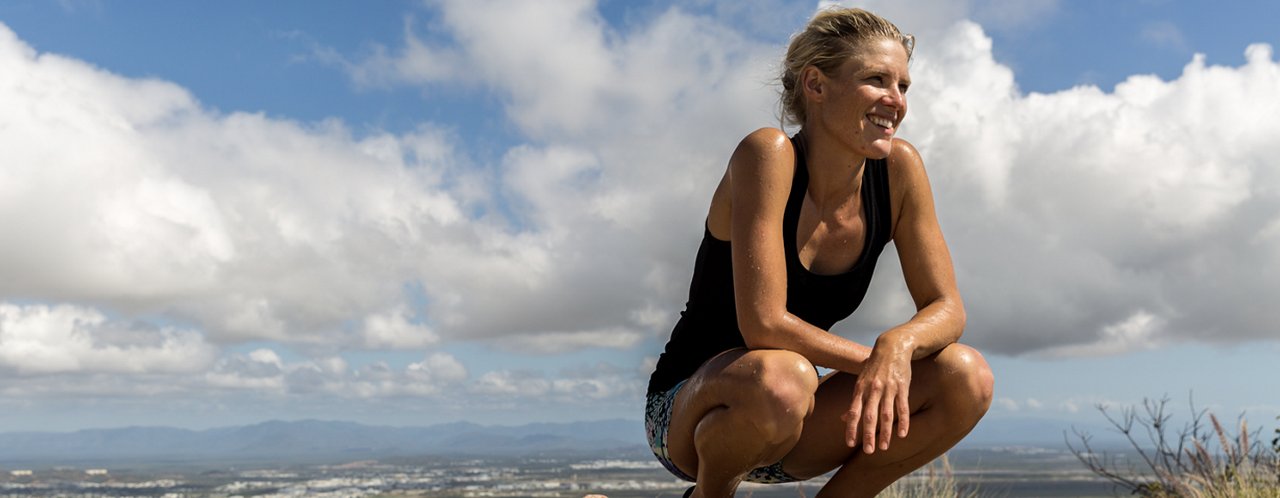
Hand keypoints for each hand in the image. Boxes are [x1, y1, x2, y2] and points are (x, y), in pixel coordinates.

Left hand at [842, 334, 912, 453]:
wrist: (892, 347)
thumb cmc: (874, 366)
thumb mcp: (860, 381)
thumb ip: (854, 401)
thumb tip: (842, 418)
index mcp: (860, 388)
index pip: (854, 411)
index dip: (851, 427)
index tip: (850, 443)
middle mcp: (873, 389)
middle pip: (869, 415)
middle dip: (868, 435)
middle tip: (868, 451)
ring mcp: (888, 388)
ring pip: (887, 414)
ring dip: (886, 432)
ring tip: (884, 447)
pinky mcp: (902, 387)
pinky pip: (903, 407)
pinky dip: (903, 421)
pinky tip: (902, 434)